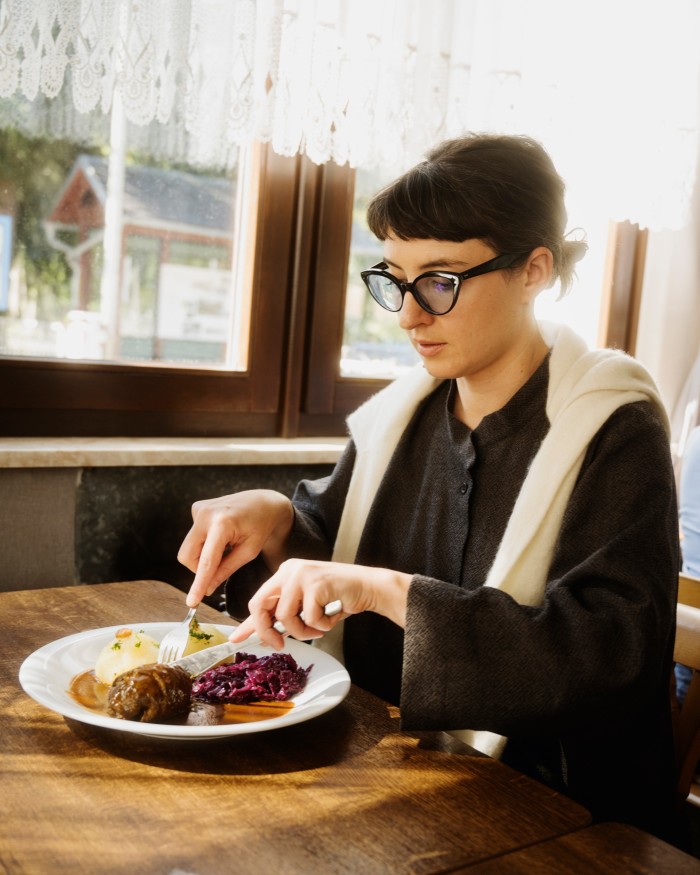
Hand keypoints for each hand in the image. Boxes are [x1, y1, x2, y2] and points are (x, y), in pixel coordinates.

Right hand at [177, 490, 293, 606]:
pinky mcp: (197, 508)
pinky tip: (223, 534)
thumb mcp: (249, 551)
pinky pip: (193, 536)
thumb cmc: (261, 526)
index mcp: (222, 523)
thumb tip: (207, 589)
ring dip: (203, 555)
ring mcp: (199, 508)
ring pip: (189, 548)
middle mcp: (206, 513)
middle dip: (199, 569)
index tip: (192, 602)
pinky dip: (205, 542)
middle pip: (187, 556)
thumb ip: (226, 570)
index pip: (206, 561)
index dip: (198, 583)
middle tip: (219, 569)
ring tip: (227, 546)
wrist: (264, 502)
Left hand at [230, 558, 411, 649]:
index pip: (258, 599)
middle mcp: (289, 570)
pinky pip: (309, 618)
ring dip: (303, 630)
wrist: (369, 586)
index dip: (247, 623)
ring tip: (319, 625)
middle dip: (268, 631)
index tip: (236, 638)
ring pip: (285, 617)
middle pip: (260, 605)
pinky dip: (322, 625)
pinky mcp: (316, 584)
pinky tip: (333, 615)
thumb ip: (285, 615)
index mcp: (285, 573)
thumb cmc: (339, 597)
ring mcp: (302, 575)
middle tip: (280, 644)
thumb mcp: (306, 605)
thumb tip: (265, 634)